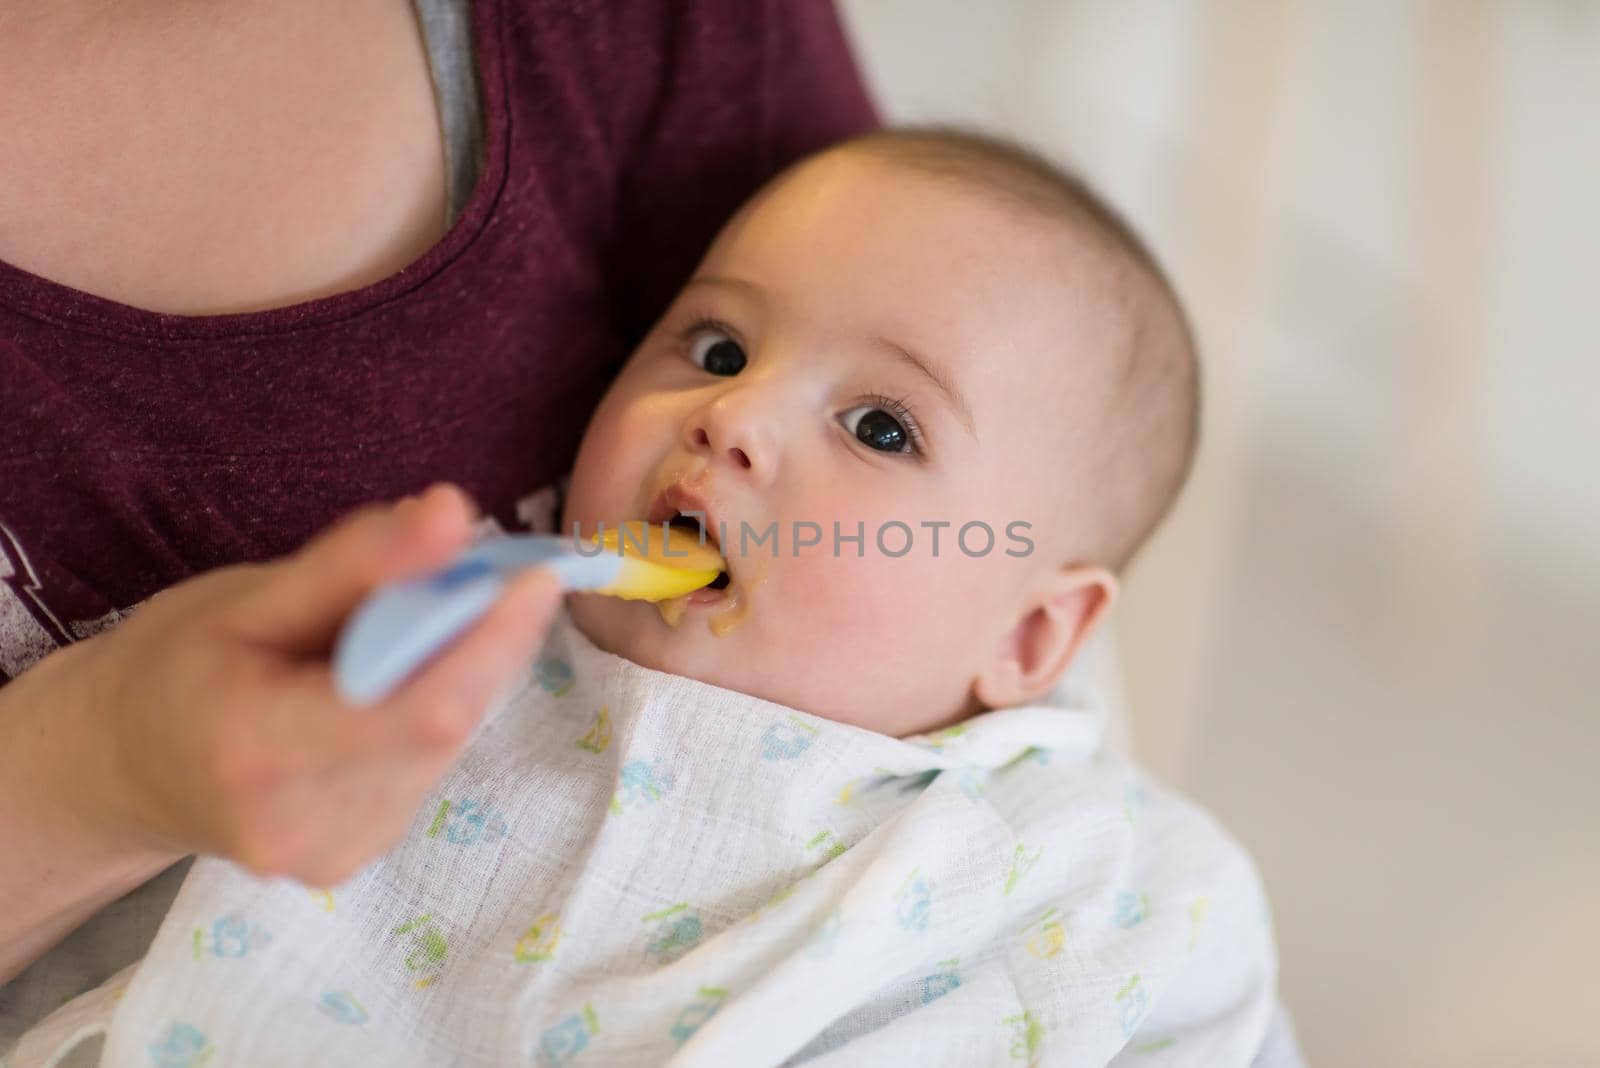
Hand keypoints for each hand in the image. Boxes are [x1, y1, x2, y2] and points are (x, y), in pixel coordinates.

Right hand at [16, 483, 560, 886]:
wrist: (117, 765)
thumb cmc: (175, 666)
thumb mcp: (247, 596)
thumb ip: (355, 563)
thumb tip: (454, 512)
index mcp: (260, 753)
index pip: (420, 708)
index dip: (493, 640)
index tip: (537, 574)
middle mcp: (302, 824)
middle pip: (444, 725)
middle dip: (480, 643)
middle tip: (482, 577)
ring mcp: (333, 854)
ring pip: (445, 746)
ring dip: (457, 677)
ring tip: (404, 632)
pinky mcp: (355, 857)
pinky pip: (427, 769)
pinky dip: (431, 712)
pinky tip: (388, 687)